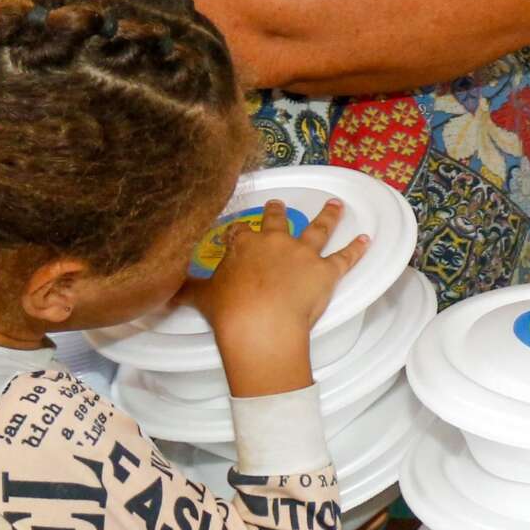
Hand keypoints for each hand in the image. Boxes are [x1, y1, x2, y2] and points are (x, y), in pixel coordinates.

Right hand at [190, 197, 368, 396]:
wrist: (261, 326)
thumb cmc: (229, 312)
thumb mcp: (200, 298)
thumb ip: (186, 290)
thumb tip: (163, 292)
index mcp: (245, 245)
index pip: (240, 232)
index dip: (239, 232)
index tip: (239, 230)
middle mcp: (275, 242)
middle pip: (278, 221)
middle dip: (278, 212)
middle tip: (280, 204)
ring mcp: (303, 254)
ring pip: (318, 229)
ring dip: (328, 216)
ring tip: (335, 205)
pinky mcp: (326, 271)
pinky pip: (345, 257)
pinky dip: (357, 248)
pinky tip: (366, 239)